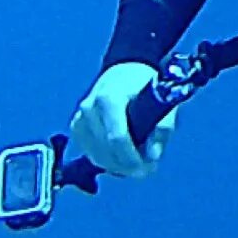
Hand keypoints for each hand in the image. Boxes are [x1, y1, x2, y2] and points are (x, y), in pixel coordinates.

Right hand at [70, 62, 177, 177]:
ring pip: (95, 155)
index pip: (117, 138)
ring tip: (136, 165)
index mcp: (109, 99)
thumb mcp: (161, 100)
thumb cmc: (144, 83)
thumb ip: (161, 128)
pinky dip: (105, 158)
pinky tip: (121, 158)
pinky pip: (89, 151)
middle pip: (105, 150)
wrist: (125, 68)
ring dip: (116, 165)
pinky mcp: (77, 125)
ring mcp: (80, 117)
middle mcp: (89, 108)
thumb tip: (153, 156)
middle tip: (146, 170)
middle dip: (127, 165)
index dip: (132, 158)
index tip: (148, 168)